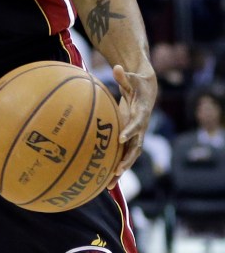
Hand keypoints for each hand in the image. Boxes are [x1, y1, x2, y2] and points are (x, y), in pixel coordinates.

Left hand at [110, 64, 157, 183]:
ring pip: (129, 157)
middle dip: (126, 160)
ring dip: (120, 171)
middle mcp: (140, 129)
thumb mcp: (132, 79)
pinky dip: (115, 168)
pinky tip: (103, 181)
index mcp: (142, 115)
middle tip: (116, 170)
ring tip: (107, 186)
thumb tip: (117, 66)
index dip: (130, 131)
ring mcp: (136, 137)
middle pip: (135, 148)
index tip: (121, 139)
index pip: (137, 125)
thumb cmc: (138, 84)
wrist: (148, 91)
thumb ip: (124, 76)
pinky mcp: (130, 140)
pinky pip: (123, 156)